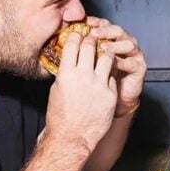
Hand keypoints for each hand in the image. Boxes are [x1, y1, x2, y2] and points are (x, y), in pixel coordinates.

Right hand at [46, 31, 116, 152]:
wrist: (72, 137)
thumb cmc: (60, 116)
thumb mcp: (57, 89)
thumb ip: (66, 73)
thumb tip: (72, 61)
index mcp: (67, 73)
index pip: (73, 45)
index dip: (77, 36)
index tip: (79, 33)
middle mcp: (84, 76)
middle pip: (91, 47)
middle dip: (92, 39)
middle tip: (93, 37)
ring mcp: (99, 85)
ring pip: (107, 58)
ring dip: (105, 52)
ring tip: (104, 51)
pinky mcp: (111, 94)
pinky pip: (112, 76)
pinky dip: (109, 73)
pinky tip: (107, 74)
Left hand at [86, 17, 146, 115]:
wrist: (111, 103)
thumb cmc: (97, 83)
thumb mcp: (86, 65)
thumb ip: (80, 52)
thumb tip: (64, 40)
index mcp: (109, 40)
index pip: (104, 26)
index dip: (96, 22)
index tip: (84, 23)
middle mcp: (122, 44)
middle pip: (117, 30)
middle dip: (105, 30)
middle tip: (94, 33)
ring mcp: (133, 55)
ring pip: (128, 43)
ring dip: (115, 44)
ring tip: (104, 47)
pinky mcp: (140, 67)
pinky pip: (132, 62)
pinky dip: (122, 62)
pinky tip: (113, 63)